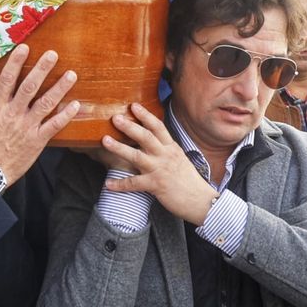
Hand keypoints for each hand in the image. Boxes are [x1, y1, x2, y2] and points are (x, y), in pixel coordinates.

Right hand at [0, 45, 80, 185]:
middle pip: (29, 87)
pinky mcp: (37, 141)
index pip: (7, 80)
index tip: (24, 48)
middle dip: (42, 70)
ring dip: (59, 88)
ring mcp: (27, 127)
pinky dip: (65, 115)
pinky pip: (54, 126)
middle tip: (53, 55)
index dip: (16, 63)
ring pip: (45, 104)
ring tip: (71, 75)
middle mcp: (13, 114)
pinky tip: (75, 104)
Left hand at [99, 103, 218, 224]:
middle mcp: (165, 156)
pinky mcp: (156, 185)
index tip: (134, 105)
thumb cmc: (188, 181)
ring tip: (105, 141)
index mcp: (171, 148)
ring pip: (137, 157)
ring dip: (119, 148)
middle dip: (130, 126)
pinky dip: (120, 185)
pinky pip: (134, 184)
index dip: (146, 115)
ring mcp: (160, 170)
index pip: (158, 127)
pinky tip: (108, 185)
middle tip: (115, 118)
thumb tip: (149, 140)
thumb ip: (165, 149)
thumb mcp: (179, 159)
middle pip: (146, 137)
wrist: (201, 200)